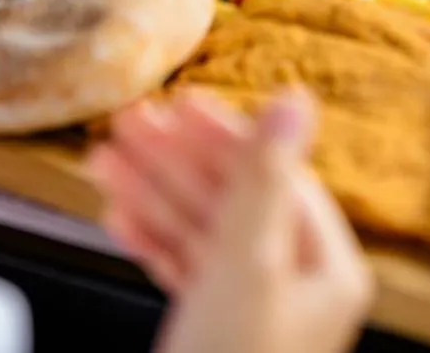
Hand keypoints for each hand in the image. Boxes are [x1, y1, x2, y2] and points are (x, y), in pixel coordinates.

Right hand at [94, 91, 372, 352]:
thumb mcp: (245, 266)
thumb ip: (262, 180)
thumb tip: (296, 100)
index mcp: (328, 269)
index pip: (280, 177)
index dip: (226, 137)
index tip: (179, 103)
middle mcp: (300, 288)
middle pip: (235, 201)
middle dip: (176, 159)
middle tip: (125, 122)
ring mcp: (257, 312)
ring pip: (203, 233)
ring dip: (153, 191)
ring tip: (102, 157)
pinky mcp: (216, 333)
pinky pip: (185, 272)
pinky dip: (149, 240)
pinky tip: (115, 214)